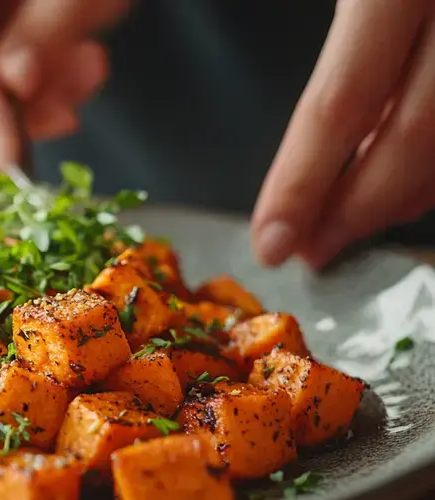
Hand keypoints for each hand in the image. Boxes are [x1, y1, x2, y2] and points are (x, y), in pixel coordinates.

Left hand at [252, 0, 434, 268]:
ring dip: (402, 192)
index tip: (272, 244)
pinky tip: (391, 163)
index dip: (302, 184)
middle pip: (413, 136)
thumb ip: (316, 55)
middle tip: (311, 251)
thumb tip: (311, 138)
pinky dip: (428, 155)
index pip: (340, 103)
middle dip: (357, 210)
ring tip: (344, 220)